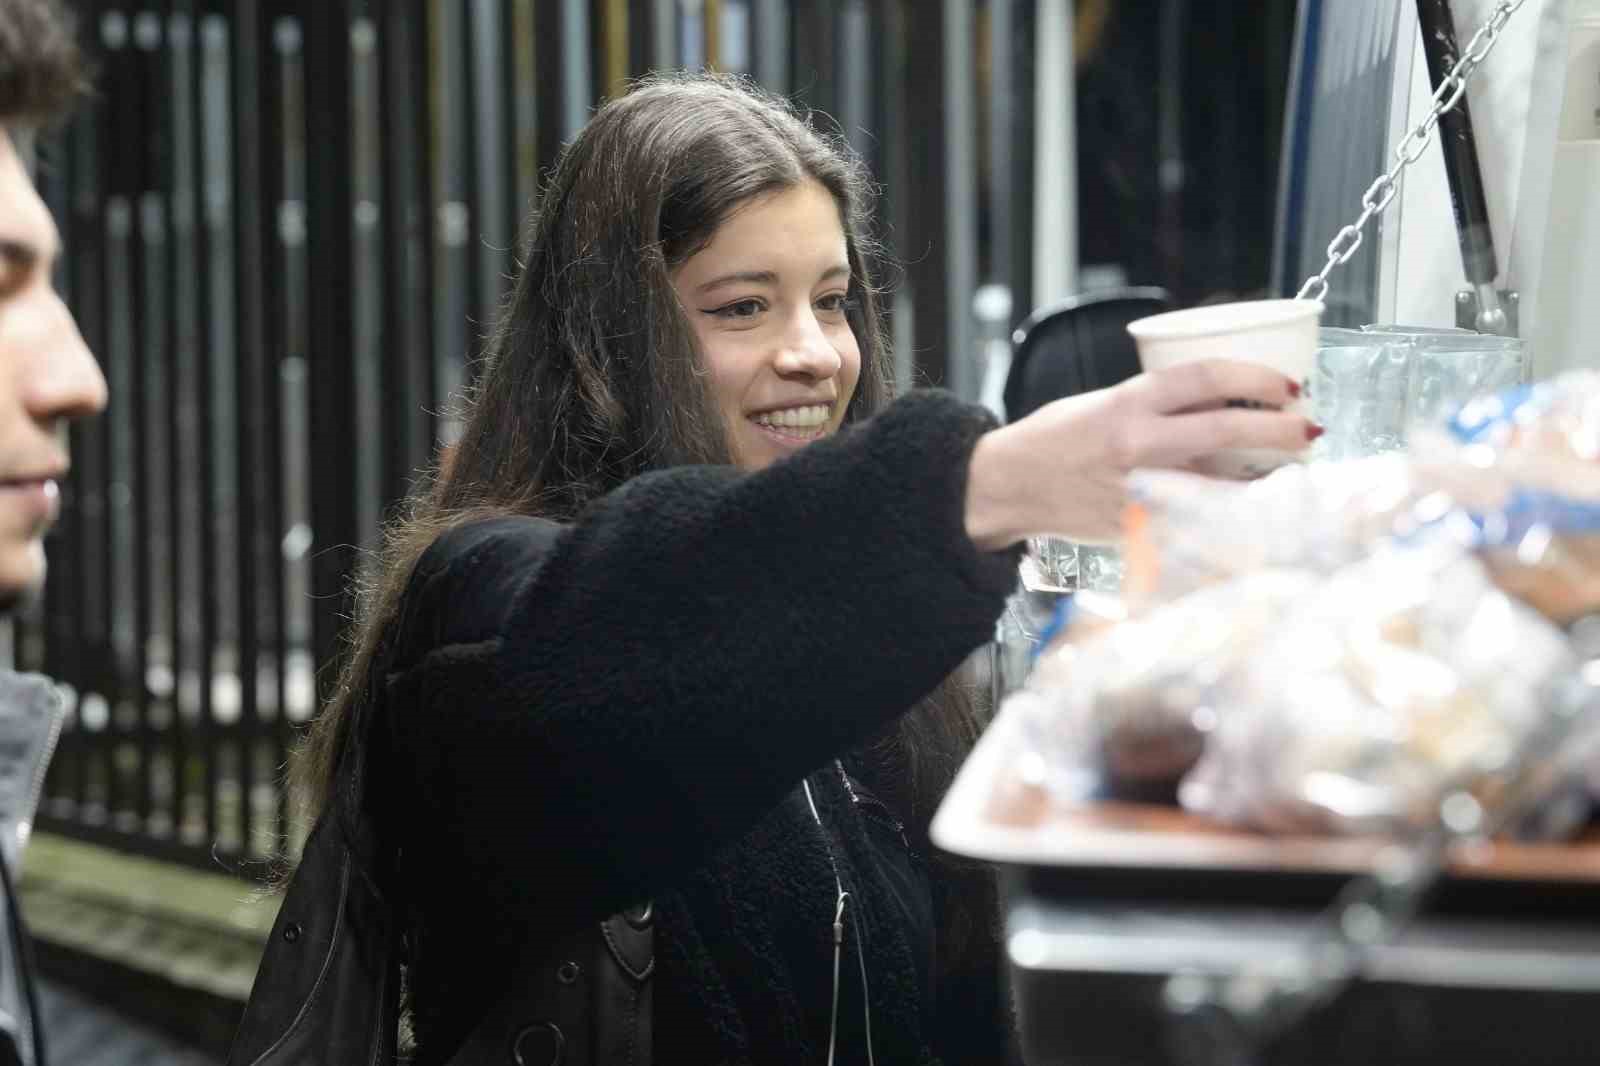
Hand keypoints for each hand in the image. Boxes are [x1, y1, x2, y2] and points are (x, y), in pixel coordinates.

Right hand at [964, 359, 1314, 548]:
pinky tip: (1254, 509)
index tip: (1286, 384)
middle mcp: (1137, 446)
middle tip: (1308, 425)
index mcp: (1127, 404)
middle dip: (1281, 428)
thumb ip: (1159, 404)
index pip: (1206, 377)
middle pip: (1228, 429)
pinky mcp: (1140, 527)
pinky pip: (1200, 519)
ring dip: (1269, 478)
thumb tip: (1227, 400)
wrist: (1010, 487)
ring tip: (1294, 470)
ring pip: (1225, 484)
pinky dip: (1232, 514)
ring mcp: (1140, 491)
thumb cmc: (1055, 439)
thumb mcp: (1105, 402)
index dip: (1256, 377)